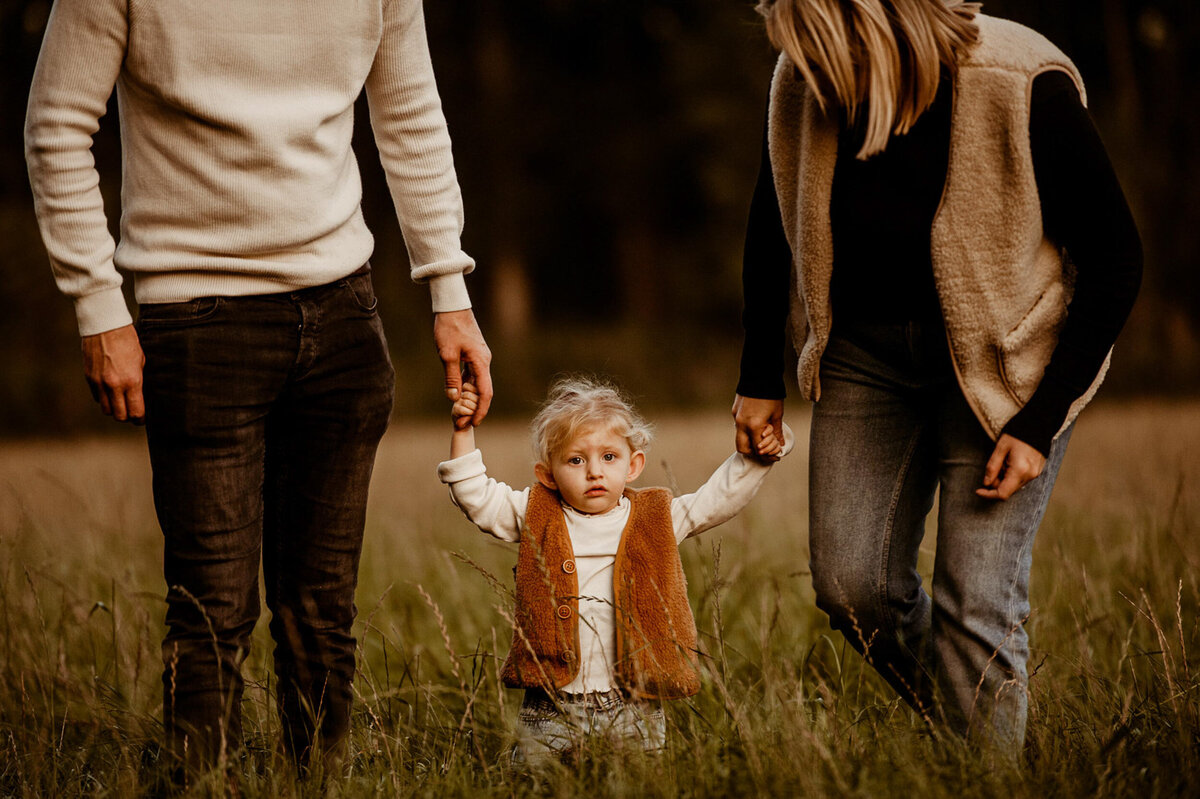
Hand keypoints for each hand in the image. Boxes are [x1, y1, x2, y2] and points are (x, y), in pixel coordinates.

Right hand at [81, 324, 145, 423]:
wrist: (105, 326)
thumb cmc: (128, 341)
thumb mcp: (141, 361)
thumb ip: (139, 381)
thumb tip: (140, 396)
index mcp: (132, 381)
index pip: (135, 412)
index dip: (140, 418)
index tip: (142, 418)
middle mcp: (114, 385)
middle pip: (119, 416)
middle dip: (127, 417)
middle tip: (132, 413)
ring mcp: (99, 382)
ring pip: (106, 409)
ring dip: (114, 409)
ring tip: (121, 403)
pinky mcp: (88, 377)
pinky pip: (97, 397)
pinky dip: (104, 398)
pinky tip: (110, 392)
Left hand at [433, 309, 491, 428]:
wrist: (453, 306)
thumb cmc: (449, 327)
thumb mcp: (447, 354)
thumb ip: (451, 377)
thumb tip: (453, 398)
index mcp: (481, 362)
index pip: (485, 393)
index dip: (481, 410)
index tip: (474, 424)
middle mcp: (484, 361)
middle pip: (483, 391)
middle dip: (474, 408)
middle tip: (460, 422)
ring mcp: (480, 358)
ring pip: (477, 384)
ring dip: (469, 399)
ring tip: (458, 413)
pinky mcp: (474, 355)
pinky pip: (473, 375)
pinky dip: (467, 387)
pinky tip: (458, 395)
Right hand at [732, 394, 784, 463]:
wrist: (759, 374)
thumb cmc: (771, 394)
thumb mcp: (777, 414)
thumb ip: (776, 432)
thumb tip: (780, 444)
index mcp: (754, 426)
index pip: (758, 450)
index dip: (768, 455)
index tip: (776, 456)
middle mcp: (741, 423)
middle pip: (743, 448)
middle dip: (754, 453)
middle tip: (765, 450)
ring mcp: (736, 416)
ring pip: (739, 437)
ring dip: (749, 441)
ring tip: (762, 437)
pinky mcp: (734, 410)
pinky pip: (739, 425)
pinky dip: (747, 429)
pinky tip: (757, 423)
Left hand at [976, 434, 1045, 500]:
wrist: (1038, 426)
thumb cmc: (1017, 435)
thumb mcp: (1000, 448)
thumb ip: (992, 467)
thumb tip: (986, 483)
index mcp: (1019, 471)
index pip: (1002, 493)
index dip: (988, 494)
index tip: (978, 490)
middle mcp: (1029, 476)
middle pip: (1008, 490)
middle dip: (996, 482)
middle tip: (996, 465)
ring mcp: (1035, 475)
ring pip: (1013, 485)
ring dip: (1004, 478)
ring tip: (1005, 460)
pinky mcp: (1036, 472)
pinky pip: (1020, 480)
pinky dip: (1012, 475)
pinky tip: (1011, 461)